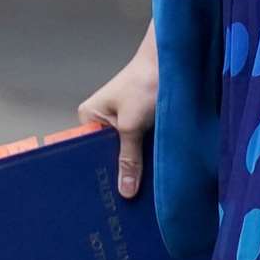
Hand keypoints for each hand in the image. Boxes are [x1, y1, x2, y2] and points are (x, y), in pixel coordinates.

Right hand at [78, 45, 157, 199]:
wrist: (173, 61)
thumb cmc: (145, 81)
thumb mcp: (132, 125)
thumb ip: (128, 158)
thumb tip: (125, 190)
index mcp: (89, 118)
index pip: (86, 154)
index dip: (98, 173)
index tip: (107, 197)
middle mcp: (103, 121)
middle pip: (107, 156)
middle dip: (119, 172)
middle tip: (126, 199)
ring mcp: (123, 123)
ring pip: (126, 153)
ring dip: (135, 165)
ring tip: (140, 190)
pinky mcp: (141, 122)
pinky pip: (140, 146)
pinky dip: (146, 156)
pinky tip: (151, 174)